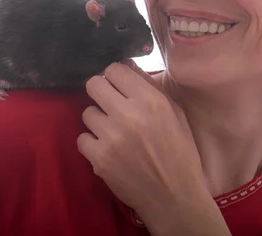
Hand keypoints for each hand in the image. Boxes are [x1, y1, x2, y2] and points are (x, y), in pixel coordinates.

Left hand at [76, 60, 206, 220]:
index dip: (115, 77)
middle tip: (110, 105)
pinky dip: (93, 144)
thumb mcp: (174, 113)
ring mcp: (111, 137)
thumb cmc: (179, 152)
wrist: (174, 197)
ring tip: (113, 133)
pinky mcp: (99, 159)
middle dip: (101, 92)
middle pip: (93, 84)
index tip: (119, 87)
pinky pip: (82, 138)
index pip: (114, 69)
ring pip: (87, 113)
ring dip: (98, 121)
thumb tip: (126, 65)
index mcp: (151, 101)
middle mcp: (129, 115)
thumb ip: (149, 87)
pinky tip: (108, 150)